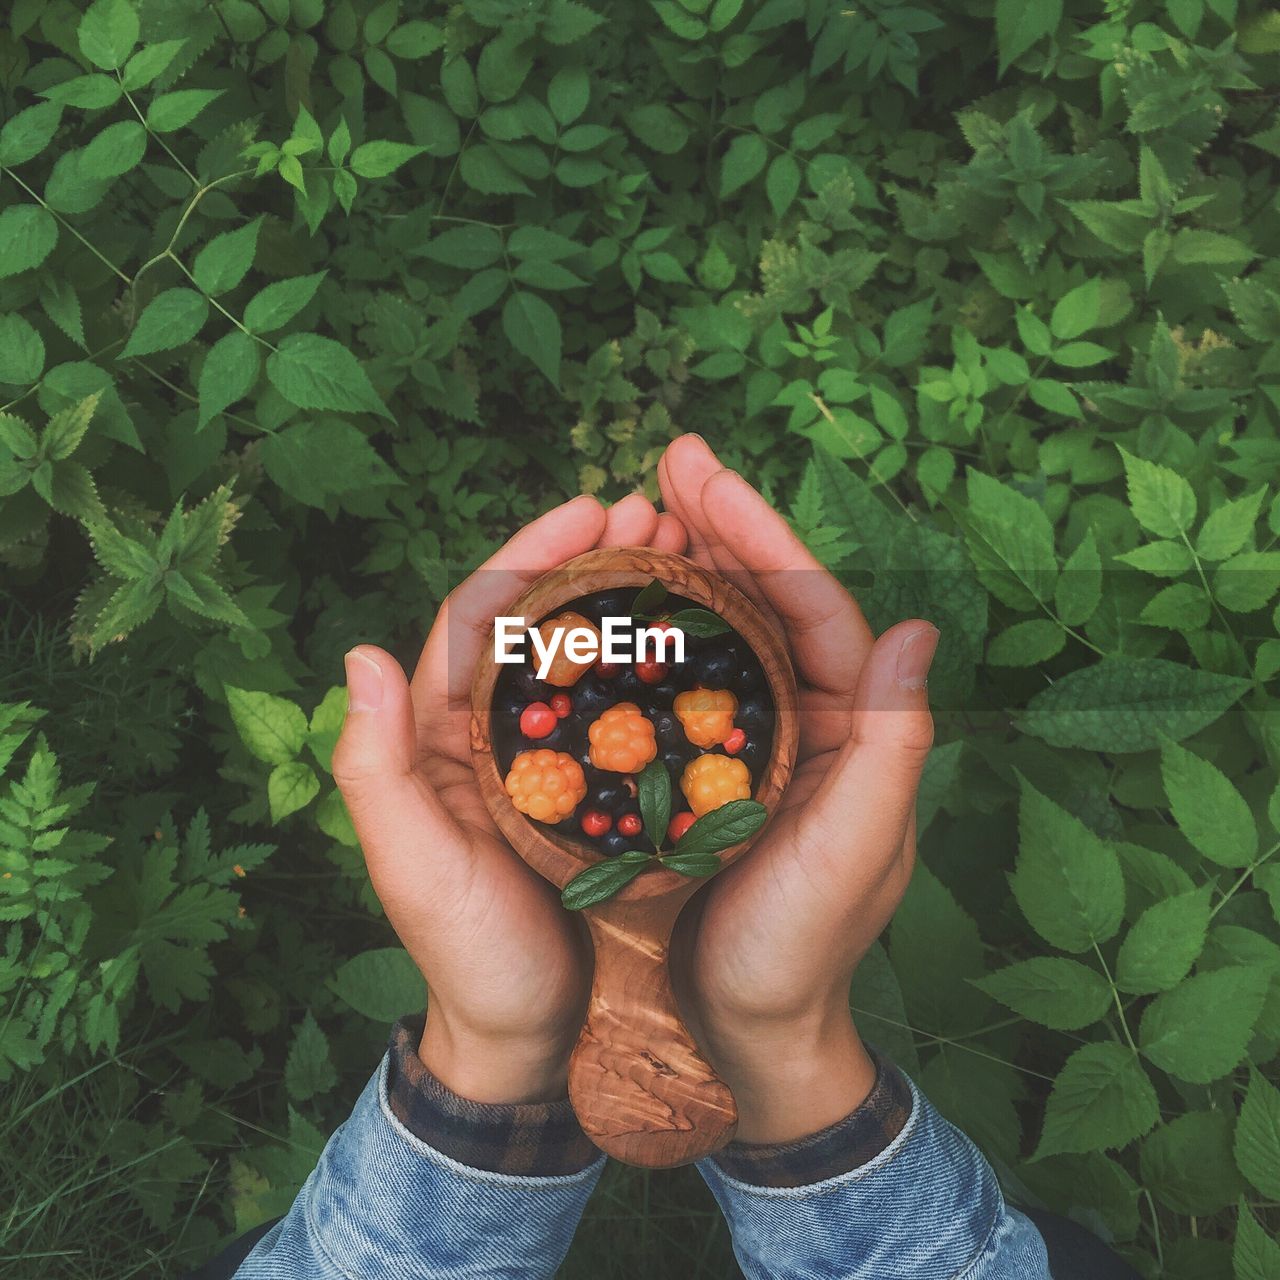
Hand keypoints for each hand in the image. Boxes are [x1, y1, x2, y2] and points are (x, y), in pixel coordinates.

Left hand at [332, 492, 687, 1103]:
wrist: (526, 1039)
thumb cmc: (467, 956)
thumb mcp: (412, 866)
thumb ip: (377, 768)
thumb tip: (359, 654)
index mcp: (442, 738)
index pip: (481, 620)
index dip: (532, 557)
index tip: (590, 510)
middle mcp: (496, 735)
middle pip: (542, 624)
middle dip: (593, 560)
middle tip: (657, 514)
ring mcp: (551, 762)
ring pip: (590, 660)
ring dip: (631, 601)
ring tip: (689, 553)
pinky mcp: (598, 792)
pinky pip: (626, 715)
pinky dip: (655, 669)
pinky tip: (704, 641)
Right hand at [658, 435, 937, 1141]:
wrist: (747, 1029)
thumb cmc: (803, 948)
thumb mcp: (855, 849)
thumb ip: (892, 743)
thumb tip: (916, 626)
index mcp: (855, 723)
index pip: (812, 604)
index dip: (759, 531)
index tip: (700, 472)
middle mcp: (810, 715)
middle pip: (765, 599)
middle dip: (719, 524)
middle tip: (668, 462)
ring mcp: (754, 737)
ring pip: (722, 630)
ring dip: (685, 564)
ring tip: (638, 508)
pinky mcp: (704, 765)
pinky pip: (682, 680)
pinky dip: (656, 632)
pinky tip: (619, 597)